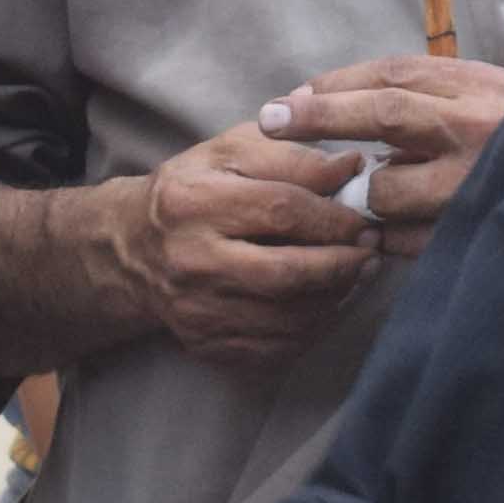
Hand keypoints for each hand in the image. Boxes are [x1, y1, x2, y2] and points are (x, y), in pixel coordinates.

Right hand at [132, 122, 376, 362]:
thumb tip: (351, 167)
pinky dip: (312, 330)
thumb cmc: (193, 191)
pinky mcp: (206, 344)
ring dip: (335, 299)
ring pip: (287, 318)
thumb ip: (290, 155)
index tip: (364, 218)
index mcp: (193, 202)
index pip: (281, 210)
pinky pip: (276, 349)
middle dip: (343, 265)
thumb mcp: (230, 153)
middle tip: (371, 252)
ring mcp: (197, 310)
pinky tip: (323, 304)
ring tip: (354, 275)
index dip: (335, 217)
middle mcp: (191, 261)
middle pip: (286, 274)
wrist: (132, 250)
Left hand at [257, 53, 503, 259]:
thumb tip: (316, 98)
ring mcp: (478, 186)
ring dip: (365, 192)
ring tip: (375, 194)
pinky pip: (400, 238)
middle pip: (386, 114)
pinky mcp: (469, 236)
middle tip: (271, 121)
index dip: (335, 86)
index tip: (289, 99)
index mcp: (485, 88)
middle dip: (321, 117)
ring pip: (386, 188)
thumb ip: (416, 95)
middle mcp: (485, 131)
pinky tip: (392, 228)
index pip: (396, 74)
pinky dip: (384, 234)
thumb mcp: (476, 101)